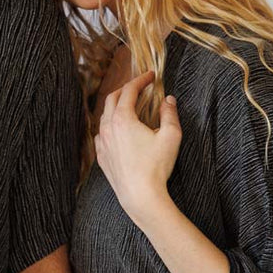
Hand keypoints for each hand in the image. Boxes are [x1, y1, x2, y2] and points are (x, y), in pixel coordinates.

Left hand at [95, 71, 181, 223]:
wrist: (140, 196)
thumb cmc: (156, 167)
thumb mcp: (171, 136)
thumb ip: (170, 114)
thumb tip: (169, 100)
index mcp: (123, 119)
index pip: (129, 90)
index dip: (141, 80)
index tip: (151, 76)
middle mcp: (108, 128)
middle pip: (112, 99)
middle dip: (126, 89)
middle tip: (139, 87)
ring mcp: (102, 143)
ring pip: (104, 117)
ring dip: (115, 107)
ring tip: (128, 106)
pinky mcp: (101, 157)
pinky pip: (101, 135)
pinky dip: (109, 126)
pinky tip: (117, 130)